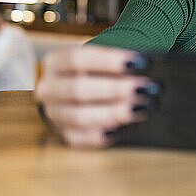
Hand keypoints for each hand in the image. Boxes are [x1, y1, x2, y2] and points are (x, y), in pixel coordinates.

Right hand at [34, 45, 157, 147]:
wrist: (77, 87)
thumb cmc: (98, 68)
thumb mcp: (103, 57)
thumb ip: (119, 59)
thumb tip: (145, 66)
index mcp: (54, 62)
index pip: (76, 58)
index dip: (109, 60)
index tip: (140, 62)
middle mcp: (48, 88)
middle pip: (78, 89)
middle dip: (116, 89)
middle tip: (147, 88)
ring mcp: (54, 114)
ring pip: (80, 117)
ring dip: (115, 112)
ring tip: (144, 107)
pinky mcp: (64, 134)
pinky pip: (81, 138)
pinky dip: (104, 134)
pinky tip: (127, 126)